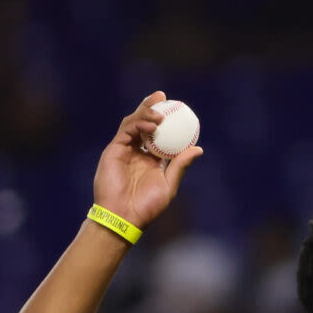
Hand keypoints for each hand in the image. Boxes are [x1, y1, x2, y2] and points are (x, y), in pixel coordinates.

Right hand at [94, 92, 204, 231]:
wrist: (124, 216)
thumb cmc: (147, 206)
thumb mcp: (169, 184)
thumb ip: (180, 165)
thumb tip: (198, 149)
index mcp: (150, 159)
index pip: (158, 134)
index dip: (166, 119)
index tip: (178, 109)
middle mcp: (136, 151)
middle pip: (143, 123)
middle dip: (151, 107)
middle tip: (162, 97)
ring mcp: (124, 149)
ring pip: (133, 123)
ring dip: (145, 114)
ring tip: (159, 113)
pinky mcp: (114, 150)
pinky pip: (126, 131)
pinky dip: (138, 125)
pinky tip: (151, 126)